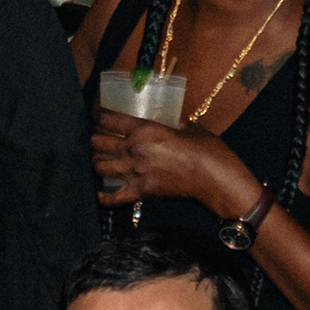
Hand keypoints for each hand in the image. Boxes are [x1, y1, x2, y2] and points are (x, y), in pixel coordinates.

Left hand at [88, 108, 253, 214]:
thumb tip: (164, 119)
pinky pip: (113, 197)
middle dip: (93, 138)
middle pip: (97, 142)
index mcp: (145, 130)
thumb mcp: (187, 126)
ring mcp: (136, 172)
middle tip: (96, 136)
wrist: (216, 178)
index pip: (109, 118)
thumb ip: (170, 122)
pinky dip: (103, 197)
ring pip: (99, 166)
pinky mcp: (141, 192)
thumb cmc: (207, 148)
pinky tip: (98, 193)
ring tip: (99, 159)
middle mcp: (135, 150)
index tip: (94, 112)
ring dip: (96, 161)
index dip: (97, 113)